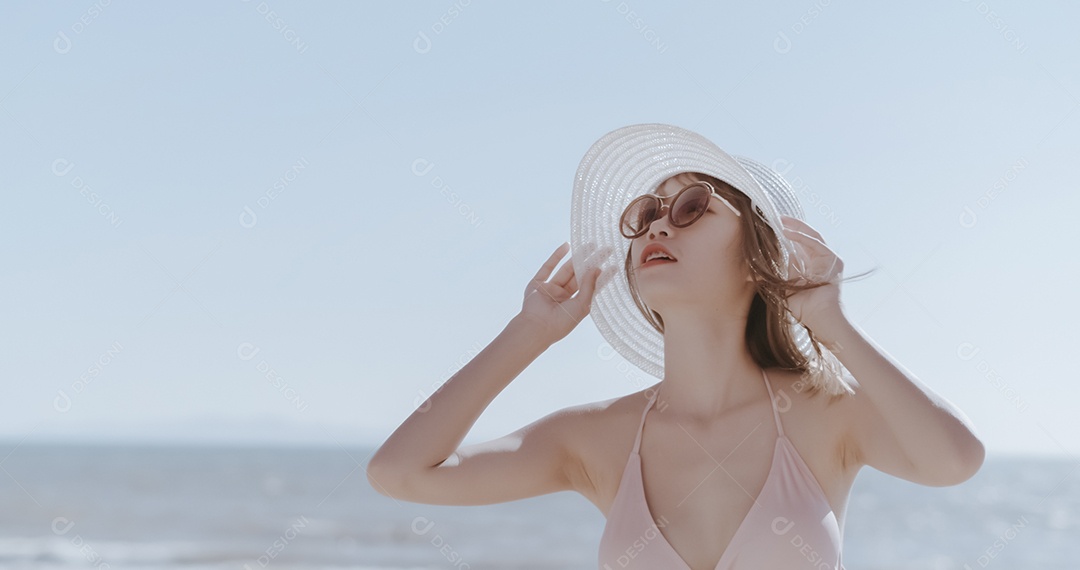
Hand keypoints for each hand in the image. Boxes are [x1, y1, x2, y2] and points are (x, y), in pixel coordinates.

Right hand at [517, 241, 613, 343]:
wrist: (538, 327)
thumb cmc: (561, 322)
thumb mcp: (582, 305)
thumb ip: (589, 286)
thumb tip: (597, 269)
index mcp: (575, 305)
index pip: (591, 287)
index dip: (602, 277)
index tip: (614, 265)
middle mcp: (564, 297)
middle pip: (579, 276)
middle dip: (591, 263)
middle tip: (605, 250)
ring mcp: (551, 289)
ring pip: (566, 270)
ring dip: (577, 257)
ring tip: (590, 244)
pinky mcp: (538, 284)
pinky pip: (548, 267)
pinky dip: (556, 256)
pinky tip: (566, 246)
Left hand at [779, 215, 844, 331]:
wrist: (818, 319)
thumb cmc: (801, 307)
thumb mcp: (784, 285)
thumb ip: (778, 272)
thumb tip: (761, 265)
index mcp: (808, 264)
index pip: (796, 243)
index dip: (783, 233)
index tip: (768, 225)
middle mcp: (819, 259)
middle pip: (804, 236)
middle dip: (789, 225)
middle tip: (773, 217)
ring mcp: (828, 259)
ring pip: (810, 236)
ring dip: (794, 227)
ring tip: (778, 220)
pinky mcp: (834, 261)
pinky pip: (816, 244)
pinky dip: (801, 237)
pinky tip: (787, 231)